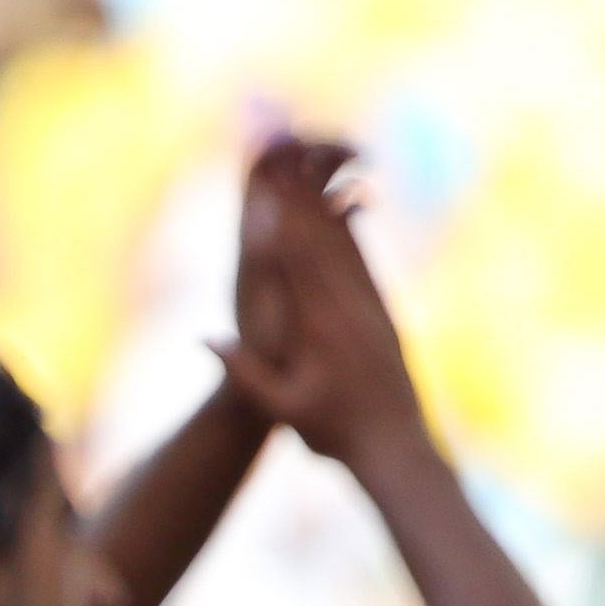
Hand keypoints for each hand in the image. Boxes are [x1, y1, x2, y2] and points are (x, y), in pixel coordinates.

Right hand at [211, 144, 426, 467]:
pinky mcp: (384, 315)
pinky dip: (349, 233)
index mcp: (321, 329)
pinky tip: (345, 209)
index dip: (279, 222)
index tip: (263, 189)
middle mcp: (349, 309)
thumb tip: (206, 339)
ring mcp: (371, 309)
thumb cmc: (335, 433)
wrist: (398, 447)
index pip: (296, 266)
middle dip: (297, 198)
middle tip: (283, 158)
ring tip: (308, 167)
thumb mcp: (283, 408)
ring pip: (344, 247)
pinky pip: (363, 264)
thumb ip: (245, 373)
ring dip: (322, 204)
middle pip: (320, 243)